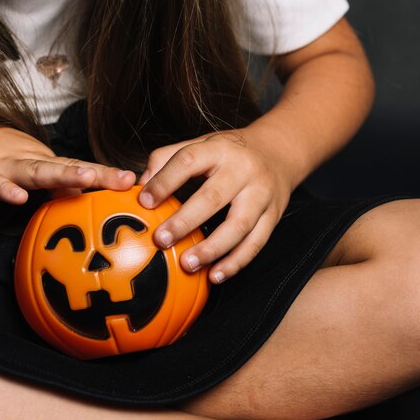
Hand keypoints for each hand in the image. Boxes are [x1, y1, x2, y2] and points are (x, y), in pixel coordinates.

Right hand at [0, 122, 134, 205]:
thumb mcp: (31, 177)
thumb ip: (57, 189)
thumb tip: (89, 204)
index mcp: (45, 165)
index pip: (82, 170)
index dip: (108, 176)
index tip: (136, 183)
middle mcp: (32, 162)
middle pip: (69, 167)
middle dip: (99, 174)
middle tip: (125, 179)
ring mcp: (7, 168)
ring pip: (36, 171)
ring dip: (61, 175)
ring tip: (85, 177)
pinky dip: (5, 189)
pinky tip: (17, 196)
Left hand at [138, 131, 292, 282]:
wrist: (280, 153)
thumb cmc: (230, 153)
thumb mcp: (201, 144)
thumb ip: (168, 159)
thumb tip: (139, 185)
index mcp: (220, 149)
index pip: (189, 161)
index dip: (165, 181)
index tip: (144, 202)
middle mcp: (243, 170)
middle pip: (213, 197)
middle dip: (185, 221)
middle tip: (161, 240)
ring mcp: (261, 195)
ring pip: (239, 225)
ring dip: (212, 248)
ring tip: (188, 264)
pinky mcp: (273, 216)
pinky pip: (256, 243)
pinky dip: (236, 262)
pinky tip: (215, 275)